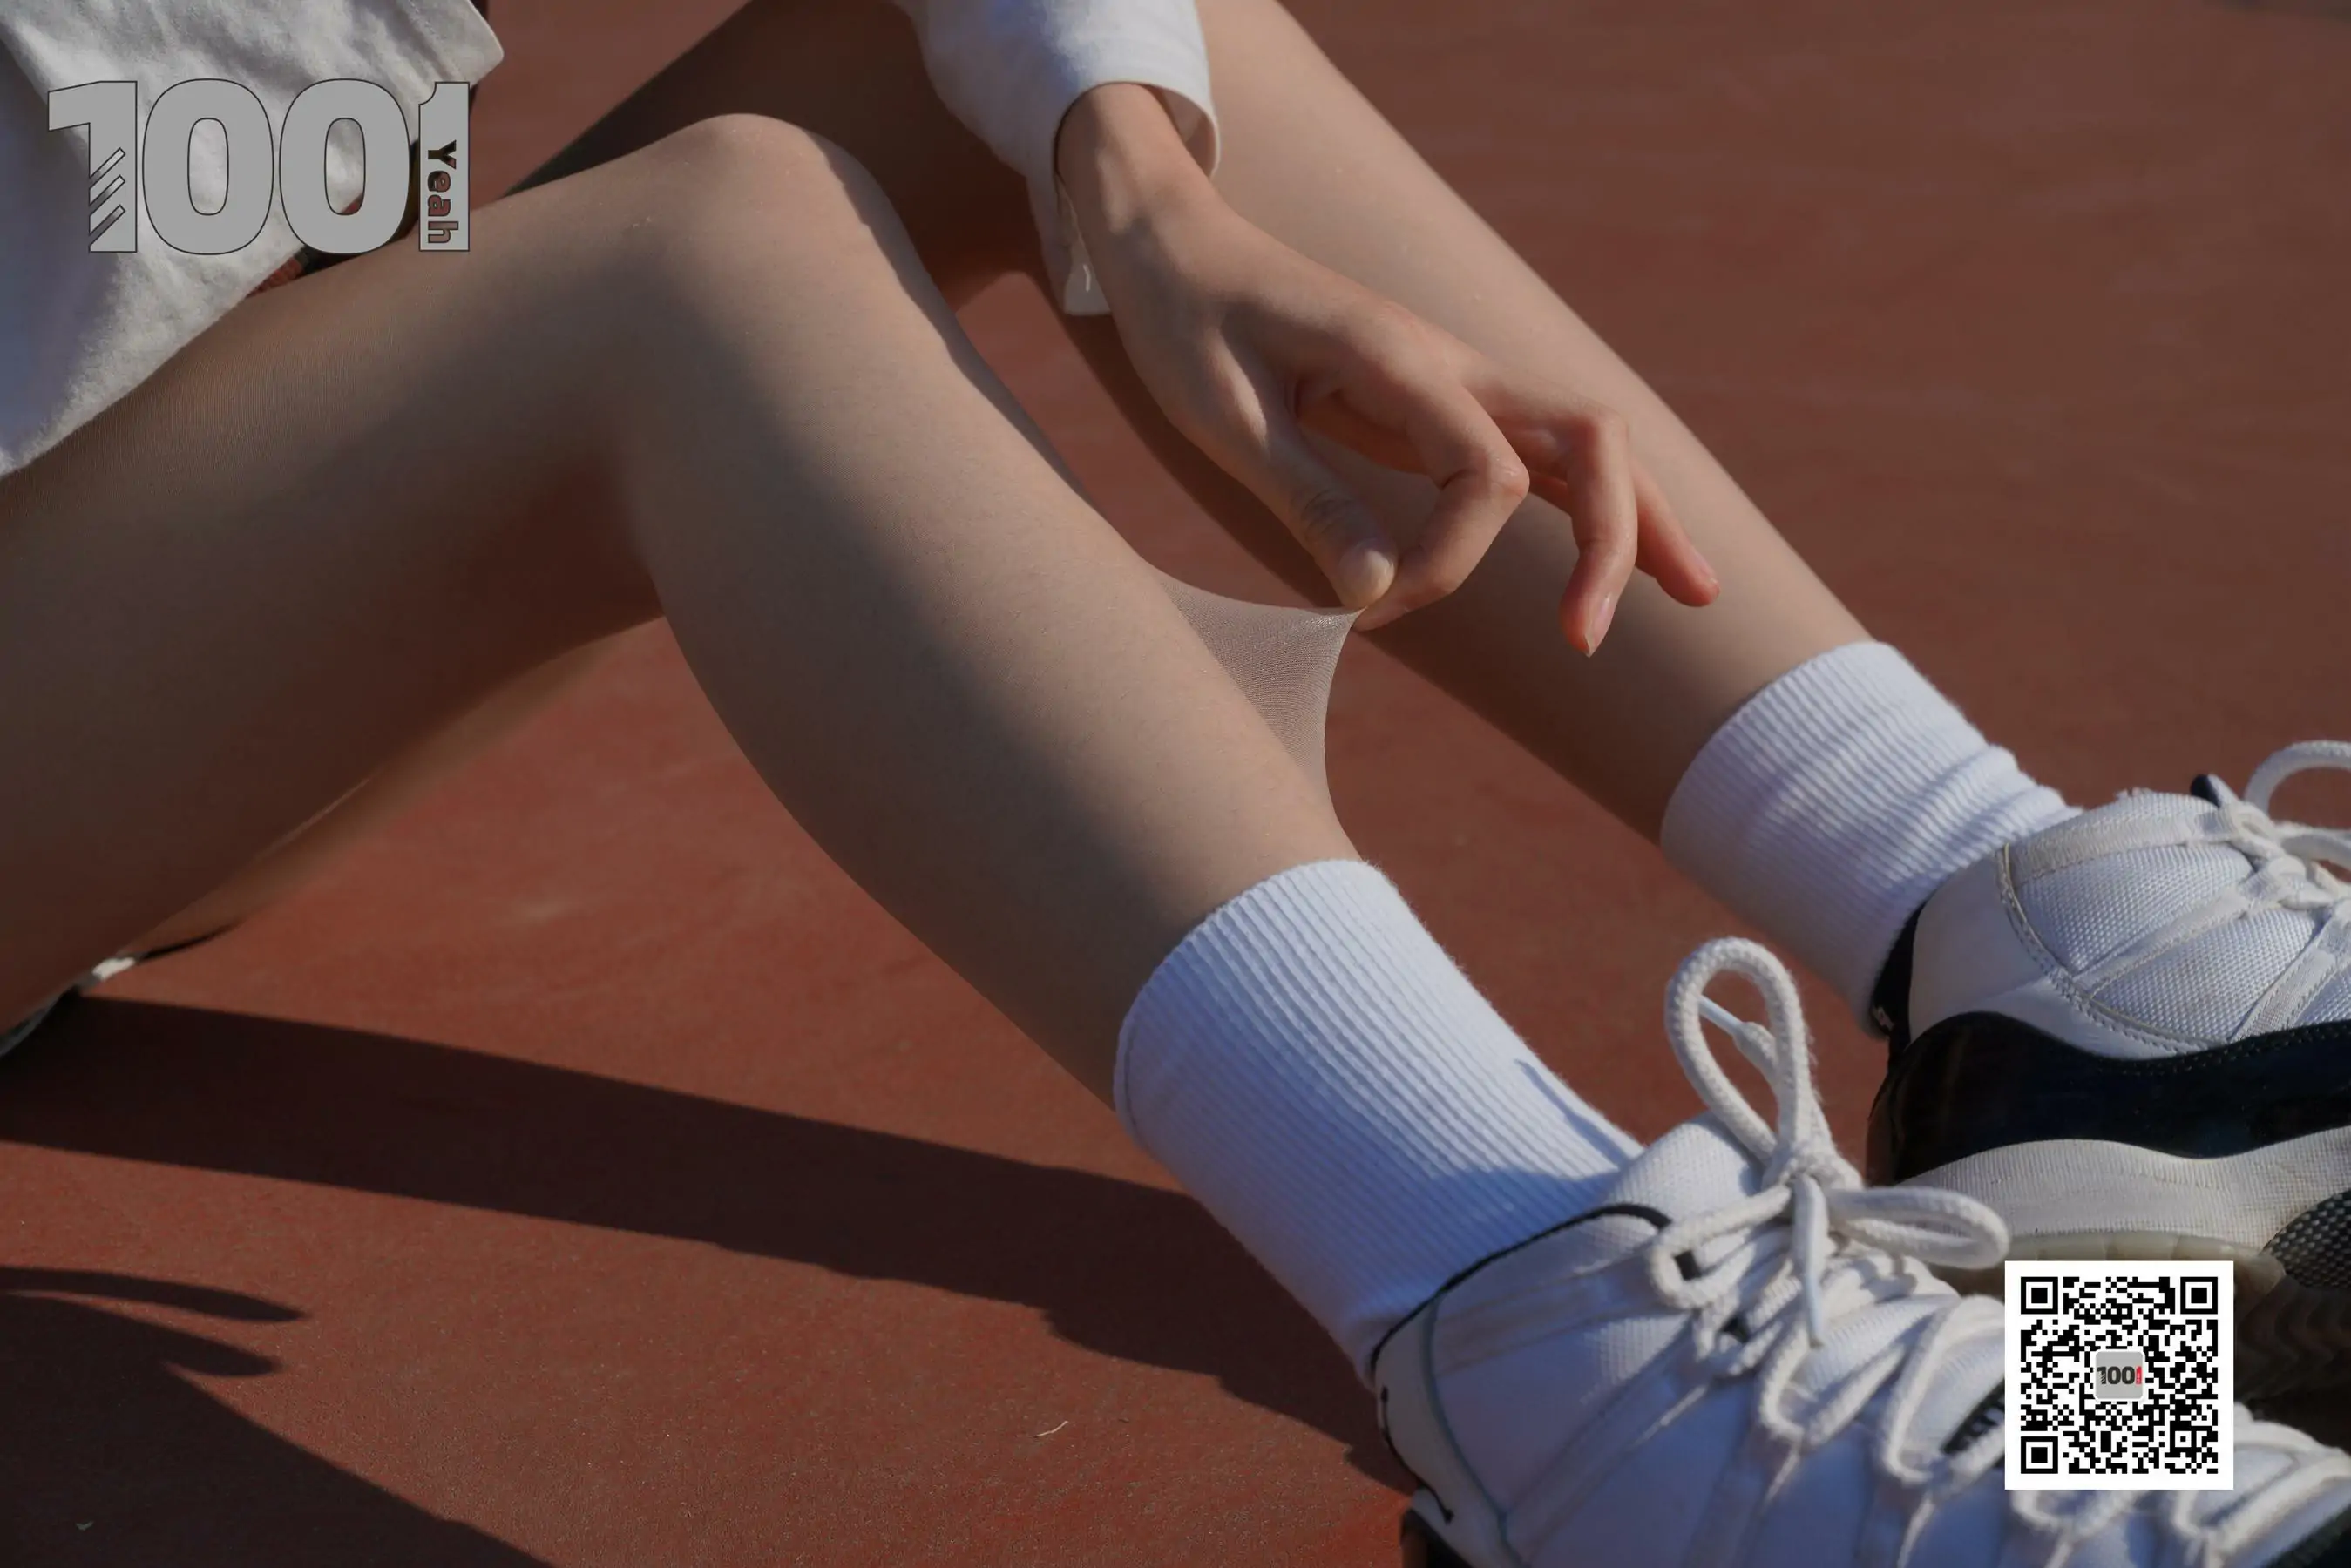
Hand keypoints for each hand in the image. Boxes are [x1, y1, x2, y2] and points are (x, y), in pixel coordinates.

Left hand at [1056, 85, 1716, 642]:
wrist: (1177, 248)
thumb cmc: (1188, 326)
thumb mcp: (1224, 420)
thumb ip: (1307, 500)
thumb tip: (1375, 596)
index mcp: (1402, 359)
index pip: (1486, 475)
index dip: (1448, 561)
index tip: (1372, 612)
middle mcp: (1453, 363)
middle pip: (1587, 436)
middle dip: (1608, 537)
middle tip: (1584, 642)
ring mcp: (1460, 380)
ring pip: (1587, 441)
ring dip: (1638, 518)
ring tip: (1695, 594)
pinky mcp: (1447, 403)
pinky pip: (1545, 453)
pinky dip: (1595, 503)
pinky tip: (1635, 557)